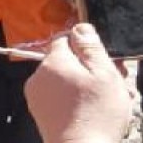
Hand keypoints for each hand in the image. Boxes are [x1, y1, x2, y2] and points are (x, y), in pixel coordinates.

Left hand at [24, 24, 131, 142]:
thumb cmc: (96, 115)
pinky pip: (54, 95)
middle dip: (84, 68)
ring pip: (59, 78)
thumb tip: (81, 27)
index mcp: (54, 61)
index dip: (85, 48)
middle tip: (107, 84)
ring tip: (98, 100)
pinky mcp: (38, 110)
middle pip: (63, 60)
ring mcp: (36, 93)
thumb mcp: (105, 75)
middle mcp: (39, 73)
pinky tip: (85, 110)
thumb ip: (91, 48)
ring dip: (77, 84)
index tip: (101, 61)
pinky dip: (68, 99)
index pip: (65, 39)